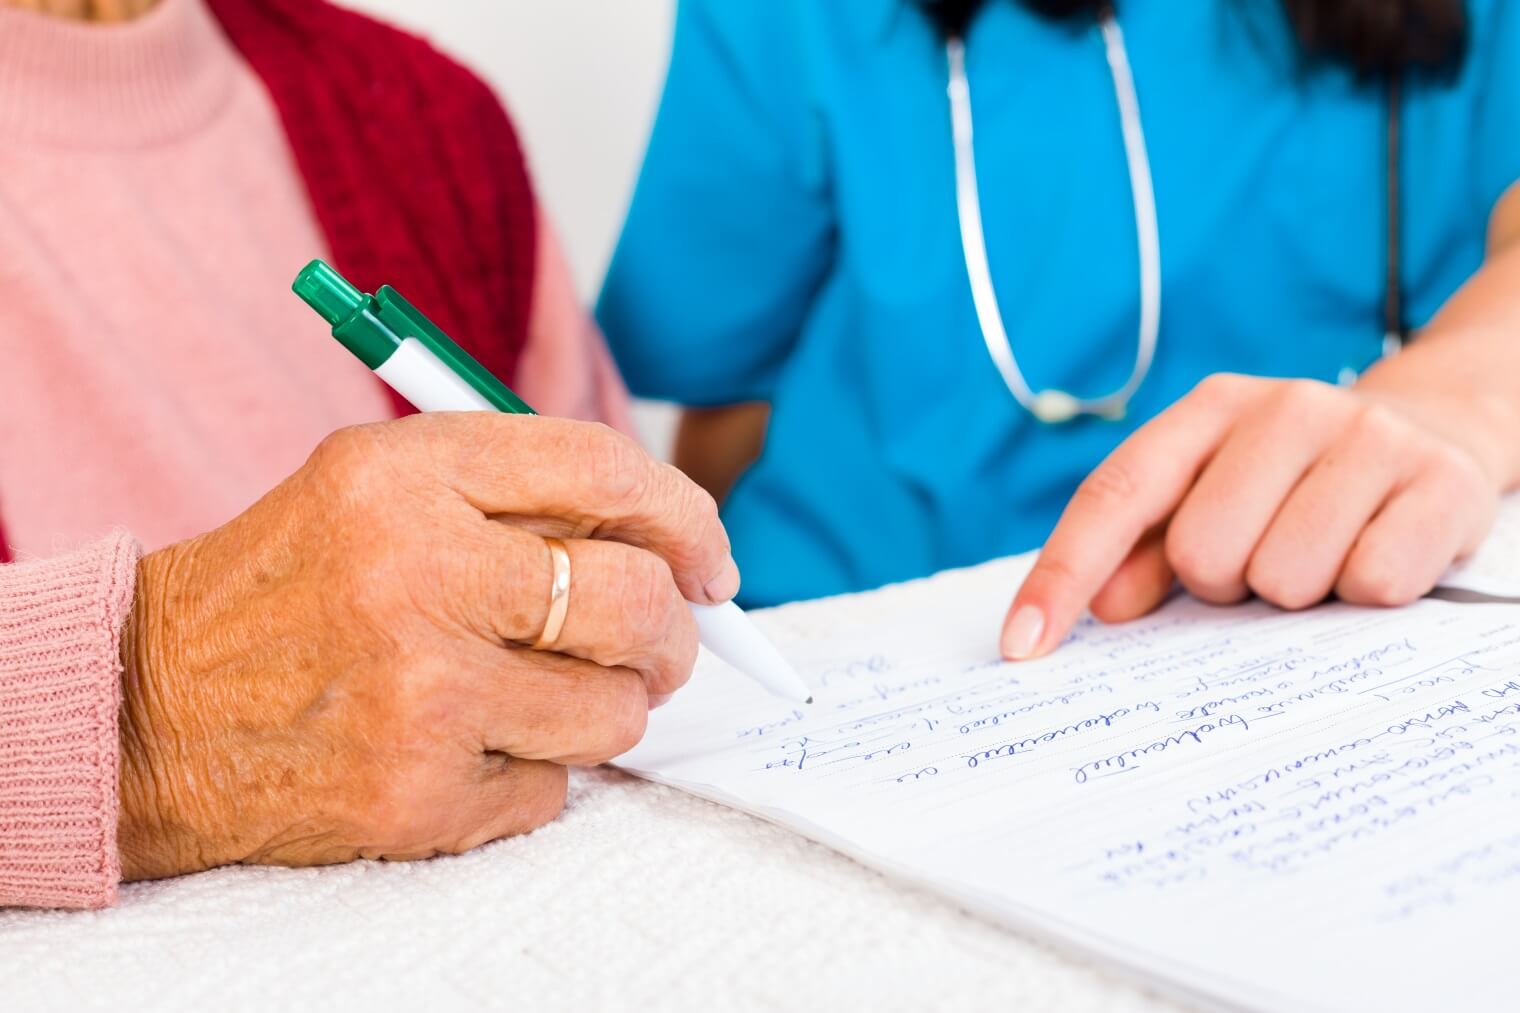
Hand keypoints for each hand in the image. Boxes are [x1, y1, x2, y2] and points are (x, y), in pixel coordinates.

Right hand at [117, 414, 735, 878]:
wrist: (148, 707)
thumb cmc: (284, 589)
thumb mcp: (372, 486)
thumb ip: (512, 492)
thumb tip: (672, 544)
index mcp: (404, 476)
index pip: (601, 470)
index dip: (683, 516)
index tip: (709, 558)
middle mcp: (416, 576)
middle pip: (635, 601)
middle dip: (672, 633)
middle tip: (657, 645)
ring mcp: (418, 696)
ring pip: (614, 711)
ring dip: (601, 710)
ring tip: (535, 698)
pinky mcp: (414, 796)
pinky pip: (553, 792)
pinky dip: (531, 775)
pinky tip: (465, 749)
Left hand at [1002, 374, 1505, 658]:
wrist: (1437, 429)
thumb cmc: (1294, 484)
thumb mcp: (1212, 496)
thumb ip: (1144, 552)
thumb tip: (1104, 608)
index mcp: (1207, 411)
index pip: (1114, 497)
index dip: (1062, 576)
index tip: (1023, 646)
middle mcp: (1283, 408)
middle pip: (1202, 553)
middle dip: (1223, 584)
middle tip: (1261, 562)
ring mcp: (1367, 437)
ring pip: (1286, 576)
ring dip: (1296, 594)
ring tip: (1322, 554)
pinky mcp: (1441, 481)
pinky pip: (1372, 584)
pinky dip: (1366, 592)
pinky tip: (1374, 553)